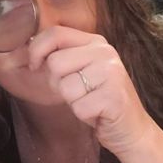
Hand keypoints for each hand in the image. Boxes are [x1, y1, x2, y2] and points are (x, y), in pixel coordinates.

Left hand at [27, 26, 157, 159]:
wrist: (132, 129)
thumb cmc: (100, 101)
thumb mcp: (82, 71)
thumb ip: (62, 57)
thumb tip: (30, 51)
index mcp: (96, 43)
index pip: (56, 33)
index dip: (36, 50)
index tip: (34, 66)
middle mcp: (105, 53)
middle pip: (55, 63)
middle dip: (57, 84)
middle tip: (77, 93)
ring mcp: (111, 74)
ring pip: (65, 87)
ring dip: (72, 102)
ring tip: (90, 103)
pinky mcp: (113, 97)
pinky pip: (78, 107)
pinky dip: (83, 116)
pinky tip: (97, 114)